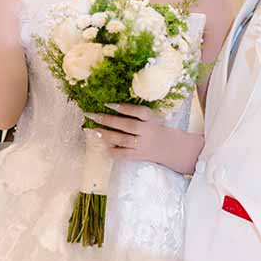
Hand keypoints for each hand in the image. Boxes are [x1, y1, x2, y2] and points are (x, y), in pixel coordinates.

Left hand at [85, 103, 203, 174]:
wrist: (168, 147)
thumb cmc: (154, 127)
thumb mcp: (150, 116)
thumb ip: (135, 111)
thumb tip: (111, 105)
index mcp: (151, 118)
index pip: (139, 111)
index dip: (124, 108)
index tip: (108, 104)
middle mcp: (147, 131)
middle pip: (128, 125)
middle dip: (108, 120)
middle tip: (92, 115)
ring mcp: (142, 145)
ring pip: (123, 140)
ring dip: (107, 135)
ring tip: (94, 130)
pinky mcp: (138, 156)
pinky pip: (123, 154)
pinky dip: (112, 151)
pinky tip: (103, 146)